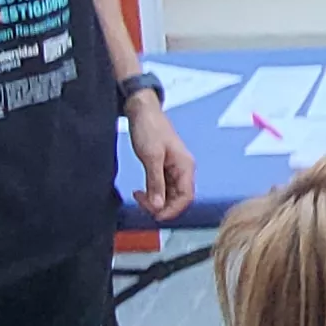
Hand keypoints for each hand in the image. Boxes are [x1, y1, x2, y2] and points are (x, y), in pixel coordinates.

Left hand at [127, 99, 196, 221]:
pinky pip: (163, 187)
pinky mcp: (164, 167)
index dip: (172, 210)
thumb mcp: (151, 157)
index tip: (154, 215)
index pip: (186, 197)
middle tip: (141, 202)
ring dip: (156, 200)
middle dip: (161, 205)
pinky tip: (141, 191)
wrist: (142, 110)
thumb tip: (158, 206)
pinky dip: (153, 192)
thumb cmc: (149, 128)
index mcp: (185, 166)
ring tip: (139, 196)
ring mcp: (174, 168)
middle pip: (178, 198)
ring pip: (169, 194)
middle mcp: (183, 169)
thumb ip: (156, 183)